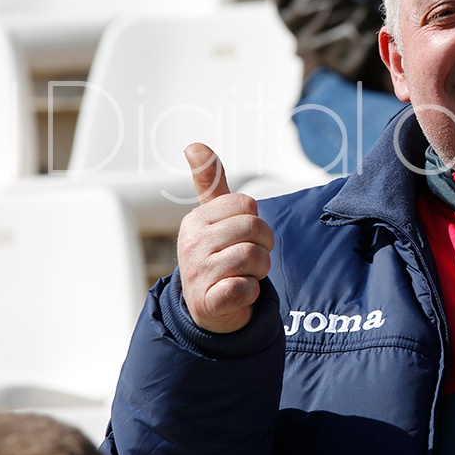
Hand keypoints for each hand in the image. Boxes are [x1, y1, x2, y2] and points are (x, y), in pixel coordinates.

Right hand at [177, 143, 274, 333]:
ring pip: (253, 258)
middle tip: (251, 259)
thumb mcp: (213, 218)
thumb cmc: (217, 256)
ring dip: (260, 270)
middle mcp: (191, 244)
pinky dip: (251, 292)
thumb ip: (209, 182)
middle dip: (264, 246)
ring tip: (245, 276)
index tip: (245, 236)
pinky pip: (246, 288)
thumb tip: (194, 145)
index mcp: (196, 220)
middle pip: (253, 229)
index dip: (257, 222)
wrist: (209, 309)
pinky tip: (238, 293)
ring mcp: (197, 274)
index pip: (247, 204)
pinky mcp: (208, 303)